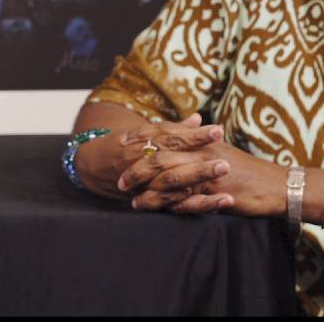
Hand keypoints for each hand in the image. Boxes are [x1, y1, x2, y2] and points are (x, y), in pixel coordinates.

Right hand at [73, 113, 224, 198]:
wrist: (96, 164)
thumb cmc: (127, 145)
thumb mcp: (147, 132)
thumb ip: (175, 128)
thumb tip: (198, 119)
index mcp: (145, 141)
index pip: (172, 137)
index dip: (194, 135)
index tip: (217, 131)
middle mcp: (142, 161)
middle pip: (172, 163)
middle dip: (198, 166)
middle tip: (225, 164)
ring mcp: (143, 183)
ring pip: (171, 187)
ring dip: (198, 189)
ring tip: (227, 193)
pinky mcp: (147, 200)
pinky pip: (170, 205)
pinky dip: (190, 205)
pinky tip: (213, 205)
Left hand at [124, 141, 286, 216]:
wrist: (277, 185)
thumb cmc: (249, 170)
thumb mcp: (222, 151)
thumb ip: (200, 143)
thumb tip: (184, 134)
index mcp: (202, 139)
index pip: (165, 132)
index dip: (142, 135)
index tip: (122, 141)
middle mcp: (201, 151)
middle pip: (159, 153)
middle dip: (135, 164)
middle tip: (118, 175)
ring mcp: (205, 171)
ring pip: (166, 175)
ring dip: (143, 185)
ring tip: (127, 194)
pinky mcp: (211, 191)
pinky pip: (180, 196)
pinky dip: (161, 202)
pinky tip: (148, 207)